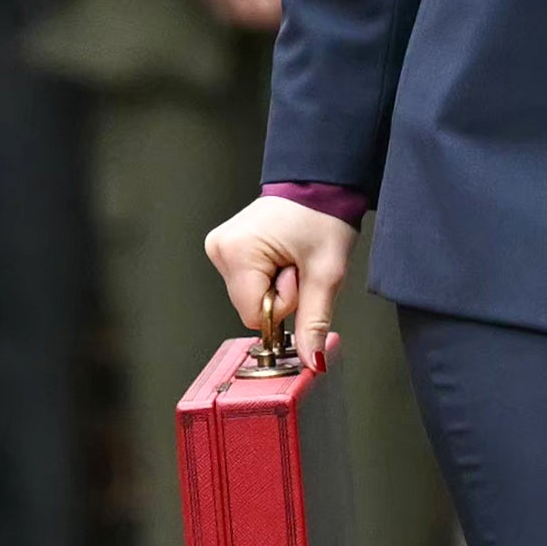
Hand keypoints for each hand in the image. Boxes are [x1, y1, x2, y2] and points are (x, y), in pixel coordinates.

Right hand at [204, 194, 354, 362]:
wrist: (320, 185)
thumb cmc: (323, 216)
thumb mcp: (326, 273)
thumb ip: (315, 320)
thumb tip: (310, 360)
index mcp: (237, 252)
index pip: (255, 315)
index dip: (284, 305)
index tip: (300, 277)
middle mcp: (220, 248)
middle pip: (250, 307)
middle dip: (280, 295)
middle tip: (298, 264)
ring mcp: (220, 247)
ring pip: (249, 296)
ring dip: (275, 285)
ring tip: (291, 256)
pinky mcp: (227, 248)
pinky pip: (247, 282)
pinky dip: (268, 275)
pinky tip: (280, 253)